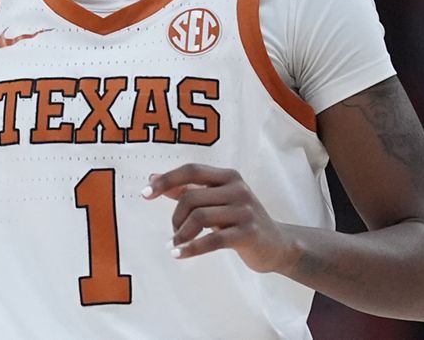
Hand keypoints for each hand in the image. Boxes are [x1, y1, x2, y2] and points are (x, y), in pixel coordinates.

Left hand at [143, 163, 297, 273]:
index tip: (145, 194)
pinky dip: (191, 248)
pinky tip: (178, 254)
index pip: (191, 170)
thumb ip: (186, 188)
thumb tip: (152, 177)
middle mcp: (237, 189)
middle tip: (173, 232)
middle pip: (191, 197)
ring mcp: (245, 210)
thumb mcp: (215, 200)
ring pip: (199, 217)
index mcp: (228, 176)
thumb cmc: (239, 220)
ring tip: (175, 244)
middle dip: (175, 216)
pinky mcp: (248, 233)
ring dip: (180, 234)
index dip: (166, 180)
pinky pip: (212, 240)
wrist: (278, 245)